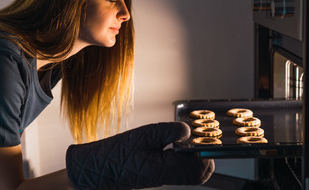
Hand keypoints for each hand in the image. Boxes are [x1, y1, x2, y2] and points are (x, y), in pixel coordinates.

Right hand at [66, 122, 213, 189]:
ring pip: (194, 175)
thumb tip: (188, 131)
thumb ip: (168, 132)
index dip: (206, 154)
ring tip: (193, 143)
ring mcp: (166, 178)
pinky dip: (189, 162)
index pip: (197, 167)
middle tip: (202, 140)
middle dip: (206, 158)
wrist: (102, 168)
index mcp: (164, 168)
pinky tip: (182, 149)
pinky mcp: (162, 176)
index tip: (206, 140)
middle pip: (200, 174)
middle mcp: (168, 176)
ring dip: (199, 160)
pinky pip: (184, 174)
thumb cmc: (120, 152)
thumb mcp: (144, 134)